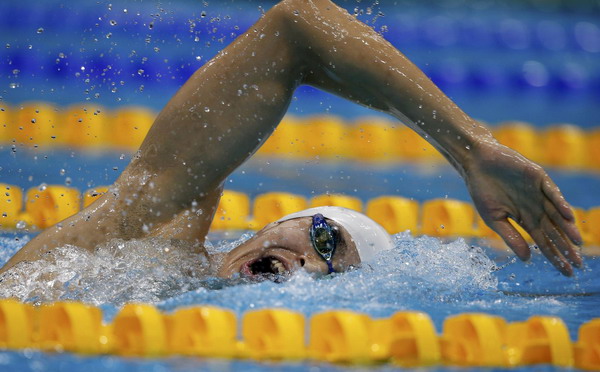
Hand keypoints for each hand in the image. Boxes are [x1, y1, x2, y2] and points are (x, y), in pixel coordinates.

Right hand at [464, 141, 582, 275]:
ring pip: (557, 214)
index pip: (544, 241)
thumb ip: (511, 237)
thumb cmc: (482, 190)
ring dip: (568, 228)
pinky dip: (560, 203)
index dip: (555, 256)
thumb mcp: (494, 219)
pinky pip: (552, 192)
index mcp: (525, 219)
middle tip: (579, 264)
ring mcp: (538, 193)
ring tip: (578, 244)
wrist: (477, 163)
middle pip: (555, 231)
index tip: (567, 272)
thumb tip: (527, 260)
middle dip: (567, 247)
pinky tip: (568, 216)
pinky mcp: (538, 177)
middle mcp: (536, 207)